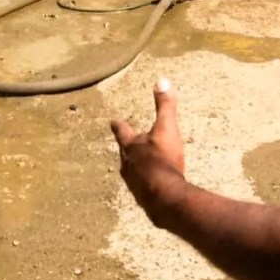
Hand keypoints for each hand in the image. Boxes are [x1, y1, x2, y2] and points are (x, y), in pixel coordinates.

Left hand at [110, 78, 187, 226]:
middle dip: (126, 148)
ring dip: (135, 167)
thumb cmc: (164, 160)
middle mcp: (128, 165)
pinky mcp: (143, 199)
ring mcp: (134, 184)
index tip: (113, 121)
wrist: (165, 197)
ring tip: (139, 166)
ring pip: (131, 172)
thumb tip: (162, 80)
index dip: (119, 125)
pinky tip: (152, 187)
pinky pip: (142, 188)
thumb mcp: (167, 128)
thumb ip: (165, 105)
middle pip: (124, 153)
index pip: (122, 130)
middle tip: (126, 144)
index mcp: (132, 146)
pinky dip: (146, 184)